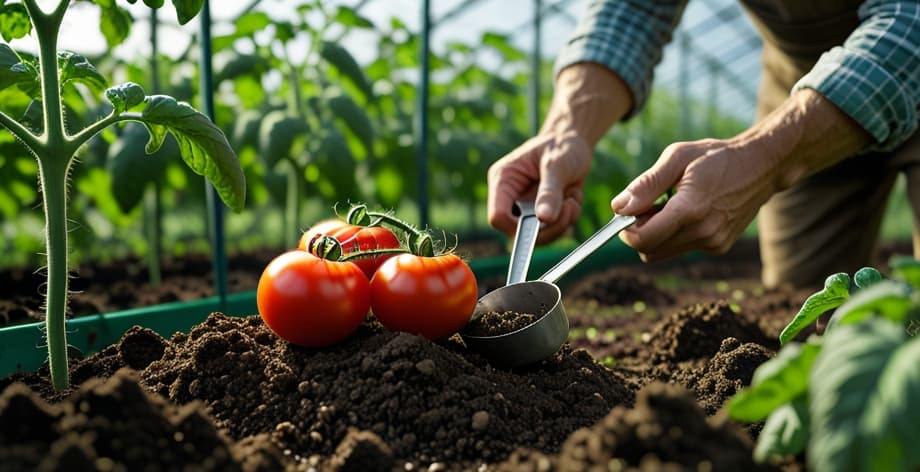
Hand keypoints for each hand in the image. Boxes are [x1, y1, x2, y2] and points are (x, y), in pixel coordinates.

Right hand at [487, 130, 591, 243]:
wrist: (573, 143)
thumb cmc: (561, 145)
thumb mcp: (556, 164)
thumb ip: (550, 192)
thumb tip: (544, 219)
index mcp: (503, 181)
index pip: (497, 216)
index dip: (517, 227)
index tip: (544, 223)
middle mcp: (511, 197)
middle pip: (519, 233)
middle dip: (548, 226)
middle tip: (568, 207)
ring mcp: (526, 208)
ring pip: (540, 235)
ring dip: (562, 222)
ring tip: (572, 198)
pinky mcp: (542, 214)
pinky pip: (555, 230)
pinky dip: (569, 218)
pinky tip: (573, 197)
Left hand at [610, 139, 778, 261]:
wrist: (761, 166)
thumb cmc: (715, 157)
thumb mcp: (677, 157)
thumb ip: (646, 184)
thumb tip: (619, 207)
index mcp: (690, 208)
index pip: (643, 239)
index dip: (626, 230)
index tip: (627, 213)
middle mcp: (703, 231)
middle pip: (649, 250)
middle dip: (640, 232)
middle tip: (649, 205)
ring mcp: (713, 242)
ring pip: (663, 252)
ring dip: (657, 235)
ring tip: (670, 205)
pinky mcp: (718, 247)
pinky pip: (680, 249)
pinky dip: (674, 235)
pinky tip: (688, 212)